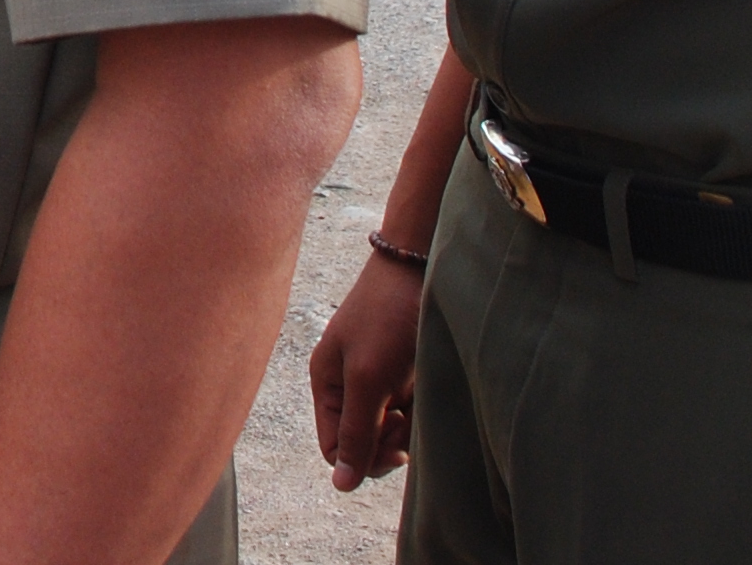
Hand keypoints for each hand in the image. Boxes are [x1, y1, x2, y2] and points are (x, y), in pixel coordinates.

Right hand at [307, 249, 421, 488]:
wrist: (420, 265)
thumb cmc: (386, 318)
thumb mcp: (367, 379)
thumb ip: (355, 432)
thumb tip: (340, 486)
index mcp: (325, 384)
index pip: (334, 447)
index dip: (362, 456)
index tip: (392, 443)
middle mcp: (348, 384)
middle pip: (362, 442)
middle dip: (386, 442)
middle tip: (405, 423)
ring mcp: (377, 378)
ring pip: (389, 429)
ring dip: (407, 424)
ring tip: (418, 395)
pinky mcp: (403, 372)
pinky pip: (408, 409)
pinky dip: (419, 407)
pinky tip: (426, 384)